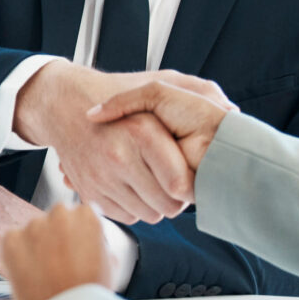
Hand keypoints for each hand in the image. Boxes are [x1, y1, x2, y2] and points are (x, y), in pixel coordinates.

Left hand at [2, 204, 115, 299]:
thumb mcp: (109, 262)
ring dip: (37, 243)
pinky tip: (28, 270)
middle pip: (57, 217)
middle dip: (58, 234)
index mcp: (87, 216)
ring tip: (43, 270)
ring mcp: (34, 226)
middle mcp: (60, 214)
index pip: (81, 213)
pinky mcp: (12, 240)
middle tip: (59, 260)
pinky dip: (17, 252)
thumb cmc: (89, 294)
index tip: (76, 245)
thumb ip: (97, 242)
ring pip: (35, 229)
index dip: (79, 232)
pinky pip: (13, 239)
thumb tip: (90, 240)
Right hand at [12, 61, 233, 223]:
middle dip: (178, 199)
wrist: (65, 104)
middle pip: (167, 206)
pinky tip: (136, 185)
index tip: (193, 179)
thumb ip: (199, 90)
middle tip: (178, 184)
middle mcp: (119, 157)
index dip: (191, 188)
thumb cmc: (117, 94)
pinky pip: (125, 216)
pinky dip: (134, 206)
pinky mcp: (89, 192)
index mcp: (141, 132)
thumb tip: (233, 110)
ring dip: (157, 204)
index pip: (180, 186)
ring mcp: (101, 178)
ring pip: (148, 215)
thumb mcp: (160, 83)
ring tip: (158, 182)